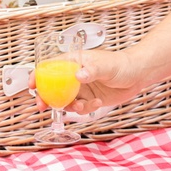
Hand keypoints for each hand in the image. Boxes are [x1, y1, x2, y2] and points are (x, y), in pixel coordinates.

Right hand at [33, 47, 148, 115]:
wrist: (138, 75)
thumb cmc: (121, 64)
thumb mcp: (106, 65)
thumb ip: (92, 70)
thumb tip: (78, 75)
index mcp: (74, 62)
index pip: (50, 66)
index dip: (38, 75)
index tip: (32, 85)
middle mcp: (75, 75)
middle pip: (53, 86)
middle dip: (46, 97)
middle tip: (43, 106)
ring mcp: (82, 88)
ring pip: (65, 100)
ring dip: (69, 106)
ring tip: (81, 106)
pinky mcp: (90, 99)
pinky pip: (80, 107)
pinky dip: (85, 109)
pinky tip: (96, 103)